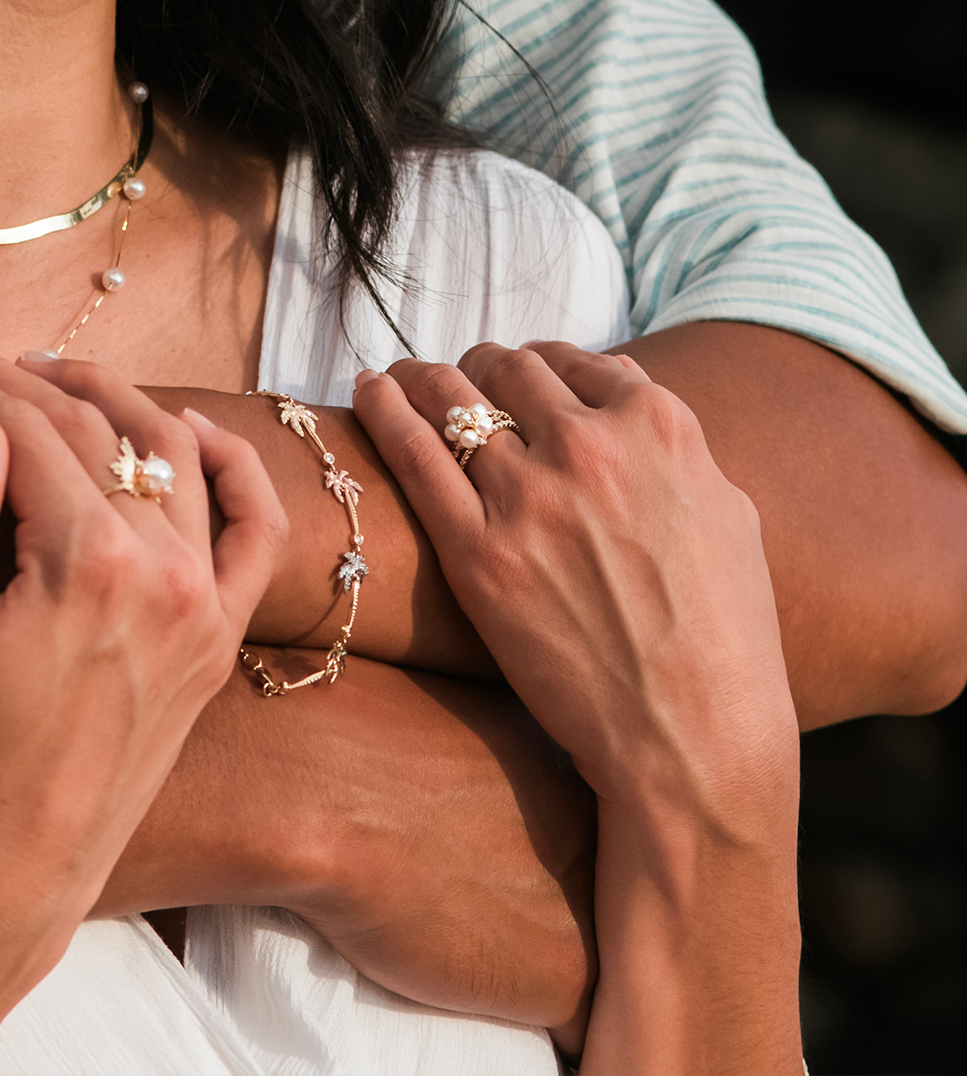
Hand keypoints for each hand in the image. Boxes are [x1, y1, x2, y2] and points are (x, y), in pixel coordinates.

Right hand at [0, 371, 283, 877]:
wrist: (18, 862)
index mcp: (84, 563)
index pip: (23, 430)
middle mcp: (163, 568)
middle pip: (91, 429)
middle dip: (15, 384)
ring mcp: (204, 599)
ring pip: (172, 452)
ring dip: (110, 399)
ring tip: (47, 376)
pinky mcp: (221, 632)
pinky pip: (255, 528)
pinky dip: (232, 466)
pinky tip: (190, 429)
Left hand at [356, 345, 803, 1070]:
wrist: (694, 737)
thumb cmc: (725, 640)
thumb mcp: (729, 518)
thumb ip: (677, 455)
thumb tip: (635, 417)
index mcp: (660, 426)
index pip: (578, 360)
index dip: (545, 367)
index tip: (522, 380)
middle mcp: (591, 445)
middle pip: (509, 369)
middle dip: (484, 371)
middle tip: (463, 385)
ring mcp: (528, 496)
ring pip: (452, 394)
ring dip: (425, 377)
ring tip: (403, 377)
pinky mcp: (476, 549)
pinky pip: (411, 450)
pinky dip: (383, 406)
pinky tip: (368, 390)